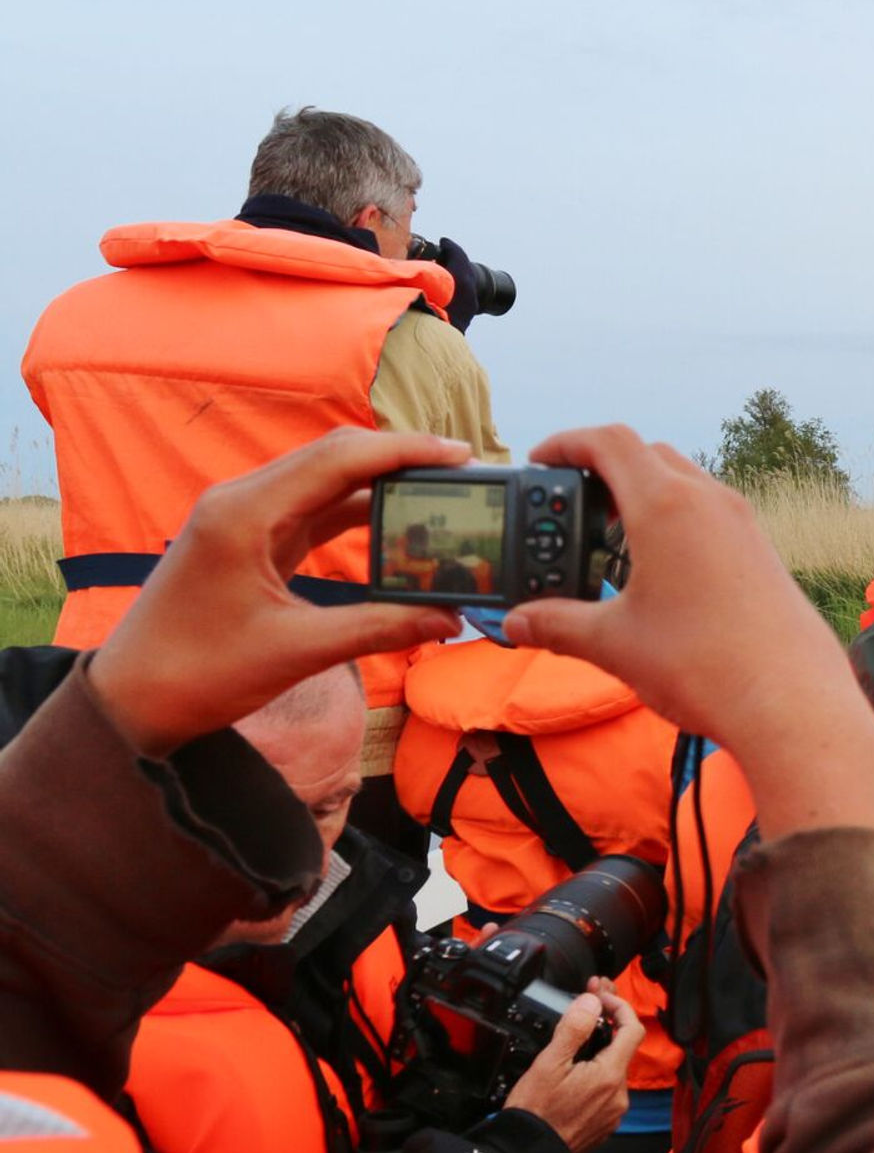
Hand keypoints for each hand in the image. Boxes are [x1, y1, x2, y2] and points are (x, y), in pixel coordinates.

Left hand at [89, 428, 470, 756]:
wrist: (132, 700)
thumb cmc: (199, 675)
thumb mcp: (298, 651)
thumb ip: (379, 628)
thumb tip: (449, 620)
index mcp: (244, 514)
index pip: (339, 460)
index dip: (404, 452)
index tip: (460, 455)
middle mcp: (241, 502)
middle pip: (334, 458)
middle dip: (399, 460)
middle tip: (462, 472)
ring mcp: (243, 519)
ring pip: (325, 482)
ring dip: (379, 485)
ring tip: (439, 495)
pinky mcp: (249, 541)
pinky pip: (312, 511)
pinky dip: (356, 512)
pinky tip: (395, 525)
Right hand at [503, 425, 873, 838]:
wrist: (791, 701)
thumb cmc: (704, 664)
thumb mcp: (614, 643)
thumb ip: (557, 624)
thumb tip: (516, 623)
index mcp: (667, 506)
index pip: (610, 442)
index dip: (567, 442)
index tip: (540, 458)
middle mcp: (710, 502)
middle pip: (649, 455)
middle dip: (604, 470)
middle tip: (572, 506)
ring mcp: (743, 525)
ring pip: (685, 483)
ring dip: (644, 497)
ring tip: (611, 545)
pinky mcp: (762, 552)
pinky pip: (712, 515)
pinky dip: (677, 523)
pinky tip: (660, 573)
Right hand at [504, 980, 640, 1152]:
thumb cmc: (535, 1113)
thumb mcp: (549, 1063)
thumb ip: (574, 1028)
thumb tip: (592, 1002)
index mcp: (610, 1076)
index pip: (633, 1029)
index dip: (619, 1007)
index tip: (600, 998)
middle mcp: (619, 1095)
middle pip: (622, 1049)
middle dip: (606, 1025)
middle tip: (586, 1008)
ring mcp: (614, 1112)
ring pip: (613, 1070)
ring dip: (599, 1051)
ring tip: (576, 1038)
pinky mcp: (604, 1123)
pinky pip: (606, 1091)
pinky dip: (595, 1075)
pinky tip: (575, 1071)